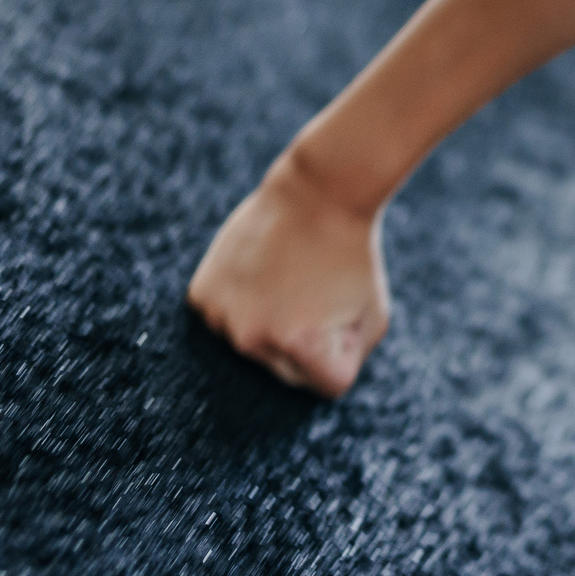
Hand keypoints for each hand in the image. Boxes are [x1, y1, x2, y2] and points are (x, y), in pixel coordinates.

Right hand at [187, 152, 389, 397]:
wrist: (318, 191)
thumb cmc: (353, 255)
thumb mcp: (374, 316)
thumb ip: (348, 362)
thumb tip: (310, 382)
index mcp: (298, 345)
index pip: (328, 385)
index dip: (345, 348)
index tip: (345, 309)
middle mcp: (250, 338)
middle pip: (287, 370)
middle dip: (307, 341)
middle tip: (315, 291)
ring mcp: (220, 316)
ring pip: (255, 346)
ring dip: (272, 324)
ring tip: (288, 278)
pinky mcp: (201, 296)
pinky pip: (228, 321)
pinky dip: (243, 304)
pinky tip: (260, 272)